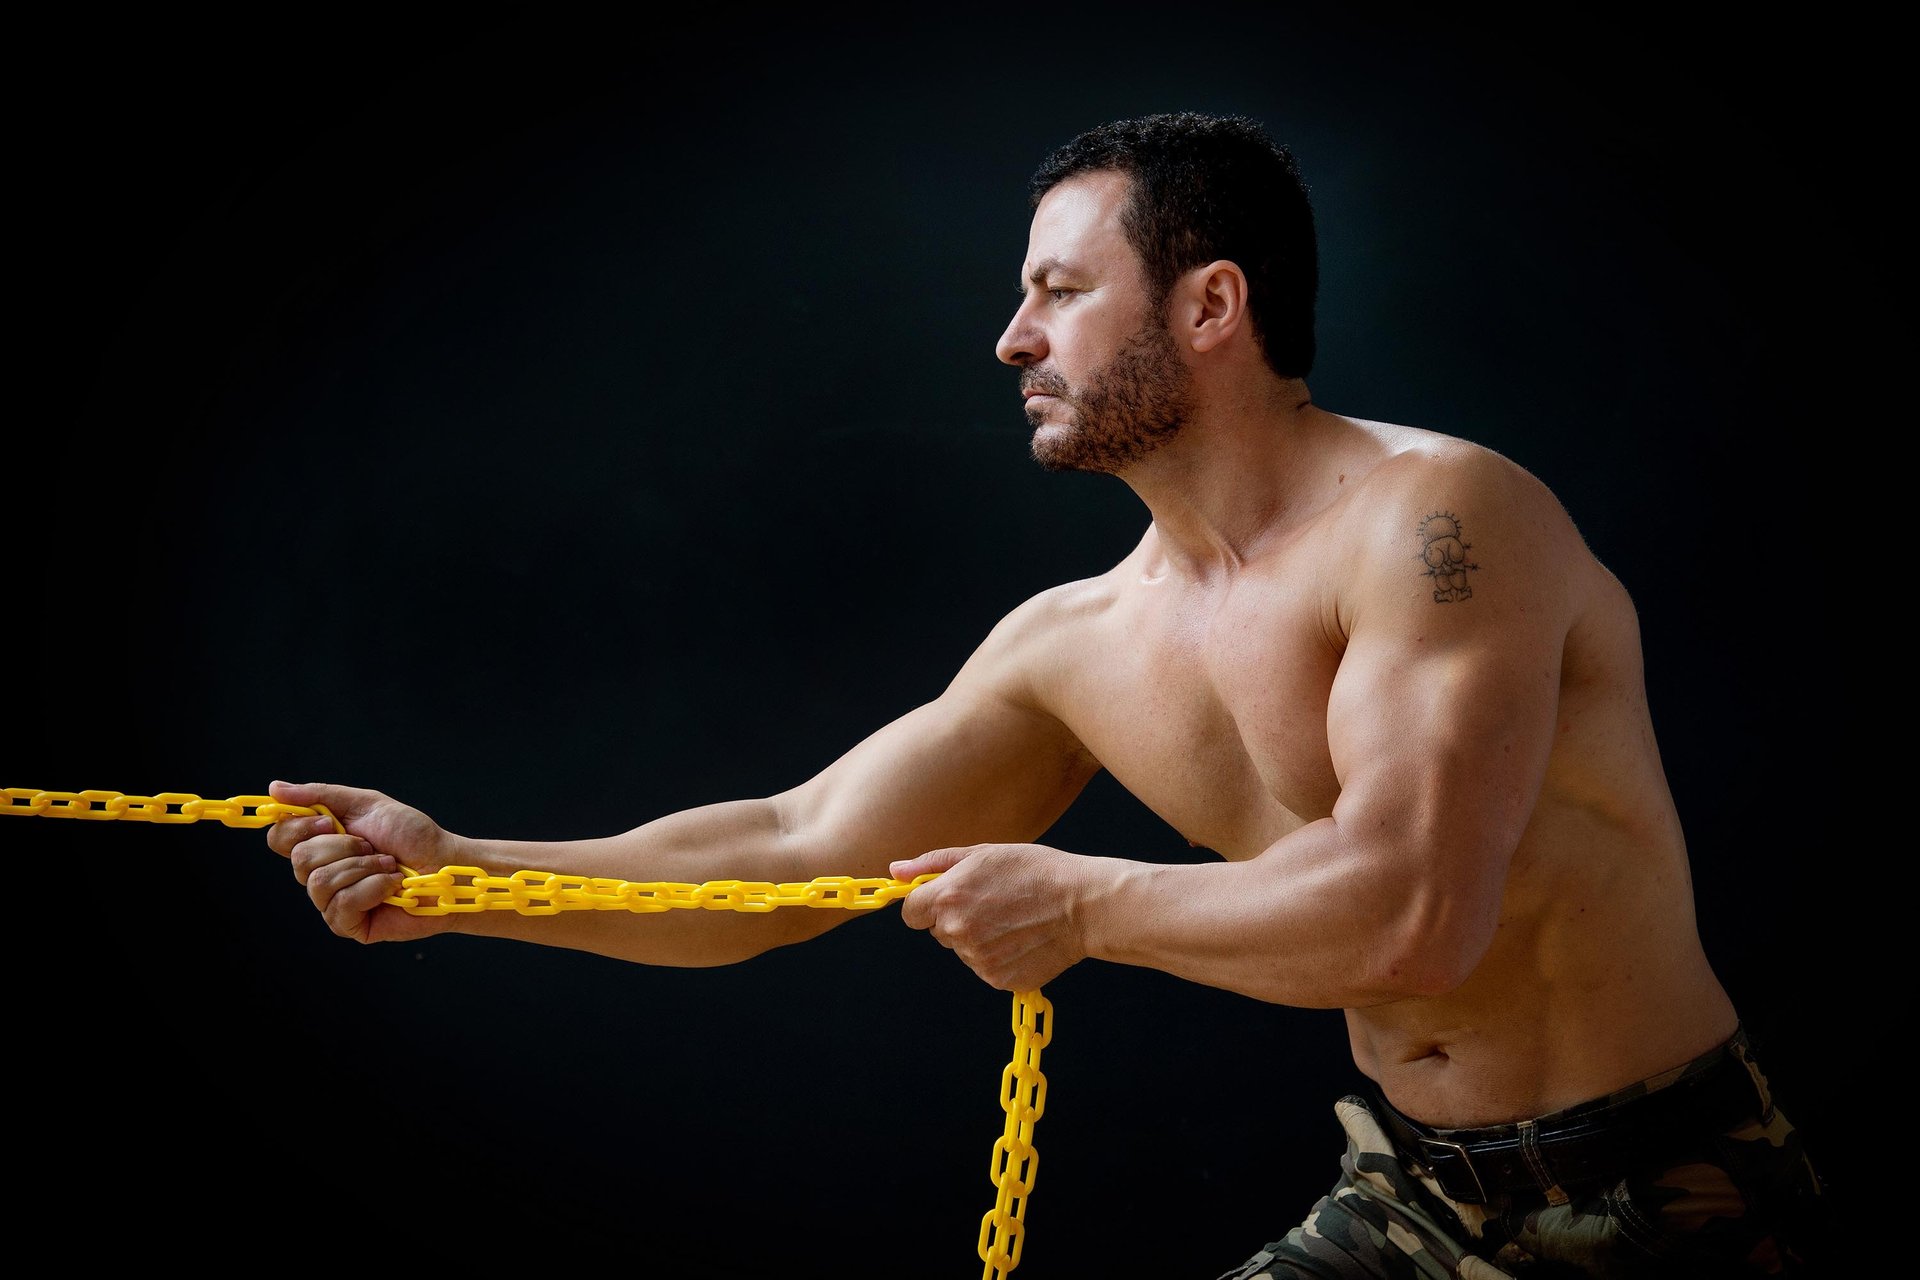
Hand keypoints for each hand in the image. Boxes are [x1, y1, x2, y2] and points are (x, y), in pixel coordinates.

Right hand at [265, 780, 456, 944]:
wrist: (446, 863)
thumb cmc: (412, 835)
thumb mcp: (366, 804)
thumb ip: (320, 795)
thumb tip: (273, 788)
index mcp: (322, 843)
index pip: (280, 838)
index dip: (297, 830)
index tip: (329, 823)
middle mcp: (321, 873)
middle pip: (299, 861)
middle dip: (343, 848)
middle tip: (372, 846)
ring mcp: (332, 902)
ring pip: (319, 883)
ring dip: (363, 867)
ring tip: (388, 865)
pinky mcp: (349, 925)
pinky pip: (342, 905)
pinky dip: (373, 888)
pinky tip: (391, 886)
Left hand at [891, 843, 1094, 989]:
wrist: (1082, 905)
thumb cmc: (1035, 872)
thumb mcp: (983, 853)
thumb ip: (933, 864)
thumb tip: (896, 871)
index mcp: (947, 898)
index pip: (910, 914)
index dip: (927, 905)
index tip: (946, 899)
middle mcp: (956, 932)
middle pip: (938, 932)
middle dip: (957, 919)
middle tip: (993, 904)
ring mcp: (976, 960)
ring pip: (964, 950)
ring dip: (979, 939)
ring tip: (1013, 920)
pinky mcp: (997, 979)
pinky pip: (986, 968)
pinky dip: (999, 957)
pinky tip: (1022, 939)